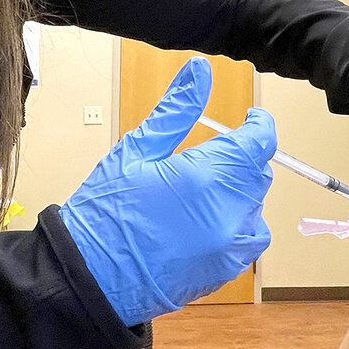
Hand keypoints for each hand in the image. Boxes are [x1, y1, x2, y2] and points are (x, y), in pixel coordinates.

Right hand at [61, 57, 275, 326]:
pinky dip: (237, 224)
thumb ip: (176, 109)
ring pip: (256, 206)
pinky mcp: (226, 269)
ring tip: (200, 194)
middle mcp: (228, 212)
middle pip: (258, 173)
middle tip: (206, 158)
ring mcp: (230, 245)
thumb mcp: (136, 150)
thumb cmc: (106, 211)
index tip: (250, 119)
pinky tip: (203, 221)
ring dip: (239, 193)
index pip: (259, 142)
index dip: (258, 126)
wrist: (89, 278)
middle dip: (240, 159)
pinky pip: (250, 238)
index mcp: (206, 176)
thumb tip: (200, 70)